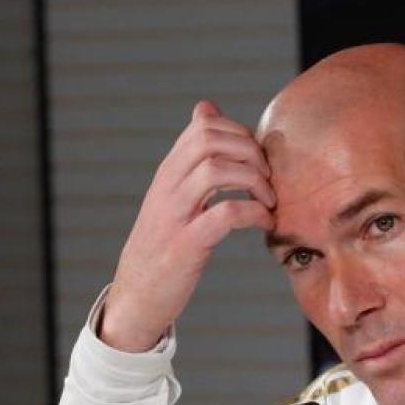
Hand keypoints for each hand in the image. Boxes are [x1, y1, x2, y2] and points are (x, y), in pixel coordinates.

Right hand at [100, 100, 275, 351]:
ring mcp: (175, 215)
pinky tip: (264, 223)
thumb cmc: (163, 245)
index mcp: (169, 173)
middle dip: (250, 152)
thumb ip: (192, 155)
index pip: (204, 126)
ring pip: (216, 169)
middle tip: (268, 178)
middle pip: (210, 139)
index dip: (240, 133)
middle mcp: (168, 187)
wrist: (135, 296)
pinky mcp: (186, 245)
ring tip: (268, 200)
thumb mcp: (173, 192)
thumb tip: (206, 107)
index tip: (257, 160)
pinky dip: (253, 214)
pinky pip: (224, 215)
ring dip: (253, 180)